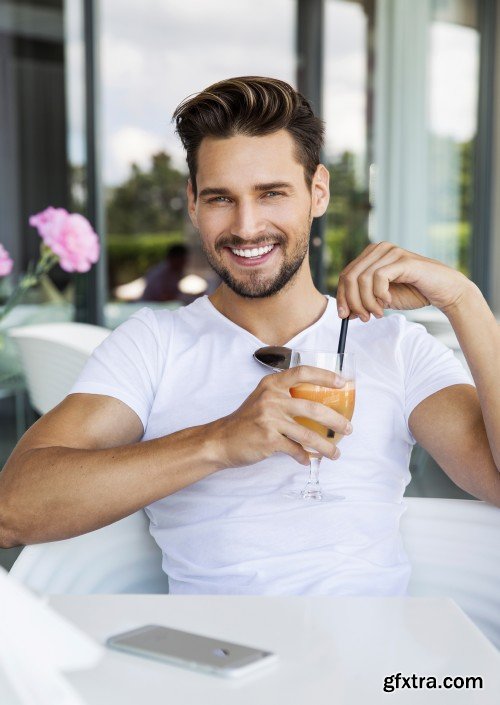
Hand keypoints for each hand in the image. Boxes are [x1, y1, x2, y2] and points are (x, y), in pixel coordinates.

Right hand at [209, 366, 352, 468]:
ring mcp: (270, 419)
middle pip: (313, 408)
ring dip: (326, 446)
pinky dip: (304, 456)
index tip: (341, 383)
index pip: (301, 372)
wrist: (221, 440)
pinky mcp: (269, 439)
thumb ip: (284, 396)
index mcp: (271, 385)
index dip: (324, 376)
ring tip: (335, 453)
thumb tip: (317, 405)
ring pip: (308, 434)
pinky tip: (308, 460)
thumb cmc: (245, 421)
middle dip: (335, 421)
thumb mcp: (262, 399)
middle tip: (347, 428)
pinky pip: (295, 449)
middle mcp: (271, 399)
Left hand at [336, 242, 473, 320]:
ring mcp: (391, 252)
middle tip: (363, 318)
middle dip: (353, 302)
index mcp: (371, 255)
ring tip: (377, 314)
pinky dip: (379, 294)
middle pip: (350, 277)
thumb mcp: (382, 300)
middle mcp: (379, 249)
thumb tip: (345, 313)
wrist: (444, 291)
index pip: (345, 275)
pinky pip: (378, 278)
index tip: (344, 316)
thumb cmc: (415, 292)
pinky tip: (388, 302)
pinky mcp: (402, 260)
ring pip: (362, 279)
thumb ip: (365, 302)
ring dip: (367, 302)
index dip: (341, 297)